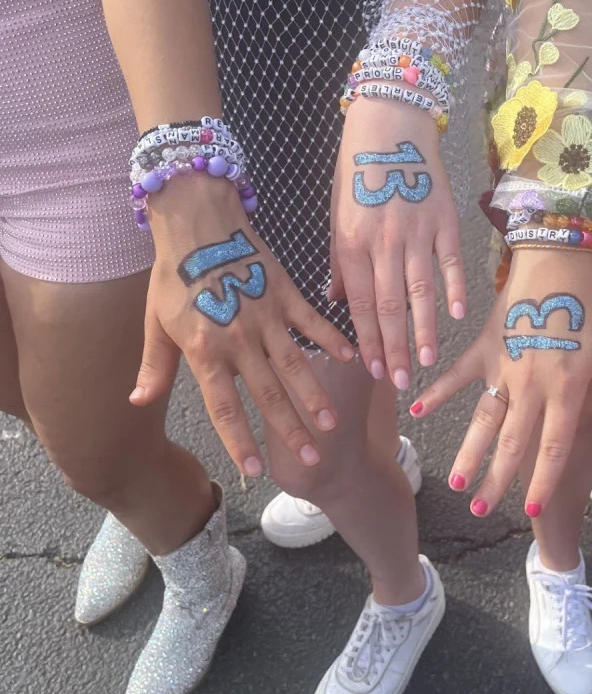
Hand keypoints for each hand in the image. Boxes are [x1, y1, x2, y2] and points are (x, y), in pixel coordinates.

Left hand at [129, 177, 354, 477]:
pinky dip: (332, 340)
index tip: (255, 471)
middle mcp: (239, 340)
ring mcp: (266, 317)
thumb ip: (155, 367)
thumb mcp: (155, 323)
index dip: (239, 441)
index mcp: (205, 352)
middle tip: (312, 458)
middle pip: (268, 395)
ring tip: (332, 423)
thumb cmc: (172, 274)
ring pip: (295, 365)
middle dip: (290, 430)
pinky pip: (313, 322)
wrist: (196, 222)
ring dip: (314, 396)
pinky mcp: (286, 293)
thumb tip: (137, 403)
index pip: (224, 408)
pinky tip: (353, 360)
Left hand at [329, 98, 465, 389]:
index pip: (360, 304)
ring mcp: (417, 231)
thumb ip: (338, 262)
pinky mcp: (445, 220)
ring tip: (427, 361)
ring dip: (425, 331)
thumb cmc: (356, 171)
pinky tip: (456, 317)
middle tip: (401, 381)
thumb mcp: (336, 214)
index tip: (375, 370)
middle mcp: (384, 242)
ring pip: (421, 292)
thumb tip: (337, 303)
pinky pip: (450, 263)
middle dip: (395, 348)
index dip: (368, 341)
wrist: (389, 123)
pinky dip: (454, 290)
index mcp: (352, 242)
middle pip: (389, 306)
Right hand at [411, 248, 591, 515]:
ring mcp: (503, 368)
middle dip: (497, 481)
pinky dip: (437, 392)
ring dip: (469, 453)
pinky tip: (417, 412)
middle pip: (513, 443)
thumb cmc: (590, 307)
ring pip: (484, 420)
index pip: (553, 446)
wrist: (558, 262)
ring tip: (455, 483)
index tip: (530, 505)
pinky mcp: (484, 348)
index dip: (542, 479)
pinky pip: (458, 376)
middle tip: (482, 512)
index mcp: (565, 389)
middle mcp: (531, 386)